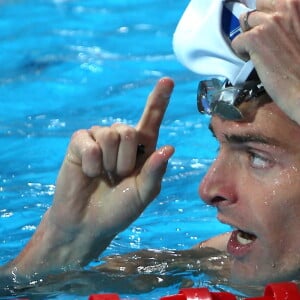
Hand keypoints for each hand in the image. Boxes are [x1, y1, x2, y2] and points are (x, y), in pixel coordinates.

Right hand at [8, 77, 174, 280]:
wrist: (88, 223)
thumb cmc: (119, 209)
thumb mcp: (143, 194)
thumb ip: (155, 172)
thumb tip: (169, 147)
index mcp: (141, 149)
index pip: (151, 119)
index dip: (159, 100)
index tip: (168, 80)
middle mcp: (121, 140)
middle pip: (128, 130)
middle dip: (125, 161)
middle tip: (118, 177)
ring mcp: (99, 139)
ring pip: (110, 134)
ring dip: (108, 163)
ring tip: (103, 176)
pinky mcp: (79, 143)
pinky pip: (88, 142)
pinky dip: (91, 163)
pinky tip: (88, 173)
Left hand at [232, 0, 299, 122]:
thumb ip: (289, 20)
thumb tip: (264, 17)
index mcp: (297, 2)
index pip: (268, 0)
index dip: (266, 14)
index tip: (268, 29)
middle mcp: (285, 6)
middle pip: (255, 9)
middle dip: (255, 23)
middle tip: (262, 41)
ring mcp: (269, 22)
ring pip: (245, 22)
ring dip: (248, 37)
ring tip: (257, 52)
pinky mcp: (255, 38)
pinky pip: (237, 41)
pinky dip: (241, 51)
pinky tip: (251, 60)